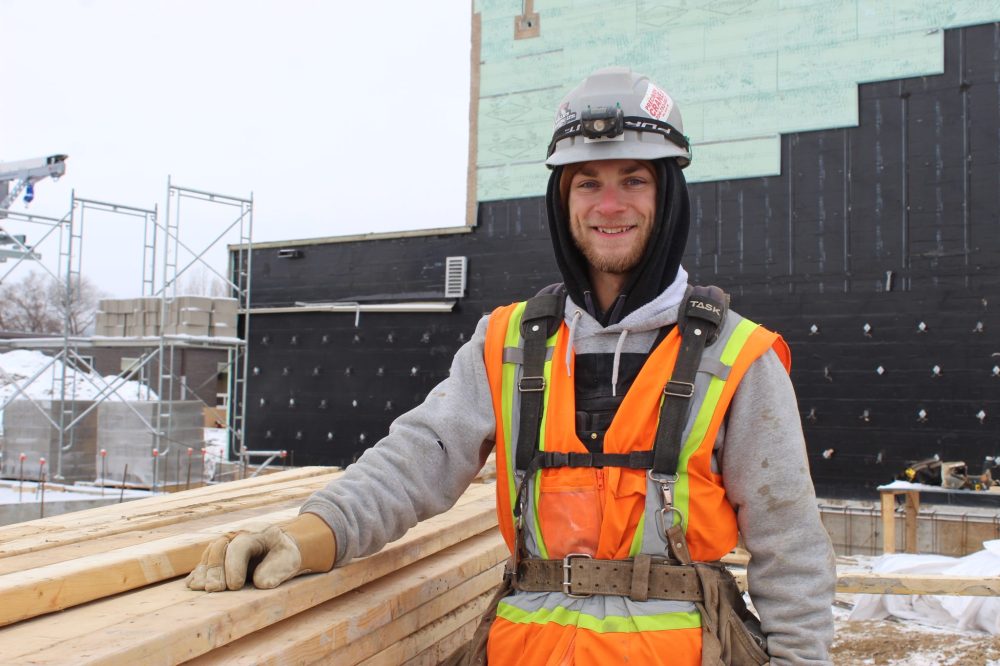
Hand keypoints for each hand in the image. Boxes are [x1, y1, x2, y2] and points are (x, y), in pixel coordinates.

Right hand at [186, 513, 335, 591]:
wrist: (278, 549)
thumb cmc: (283, 556)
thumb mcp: (288, 560)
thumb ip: (276, 571)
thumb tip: (261, 583)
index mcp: (255, 532)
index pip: (239, 546)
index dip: (234, 566)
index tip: (235, 587)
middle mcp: (235, 535)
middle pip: (218, 548)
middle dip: (215, 570)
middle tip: (215, 590)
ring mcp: (224, 544)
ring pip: (208, 554)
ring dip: (203, 572)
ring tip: (201, 589)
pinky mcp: (216, 555)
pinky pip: (203, 562)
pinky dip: (198, 573)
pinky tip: (192, 585)